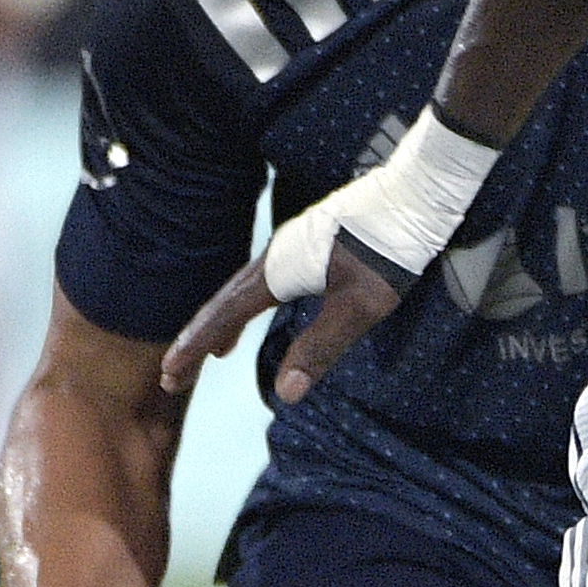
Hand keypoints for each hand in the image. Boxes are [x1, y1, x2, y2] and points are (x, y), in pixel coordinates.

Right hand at [164, 231, 412, 406]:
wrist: (416, 192)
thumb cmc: (393, 247)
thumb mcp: (362, 305)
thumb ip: (321, 347)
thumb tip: (285, 394)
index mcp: (280, 270)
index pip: (226, 315)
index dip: (197, 347)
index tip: (171, 374)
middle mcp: (276, 255)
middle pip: (223, 302)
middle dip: (198, 340)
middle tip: (172, 376)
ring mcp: (290, 246)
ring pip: (240, 290)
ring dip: (220, 323)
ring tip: (209, 355)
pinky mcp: (306, 243)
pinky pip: (261, 281)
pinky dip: (245, 306)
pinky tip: (253, 315)